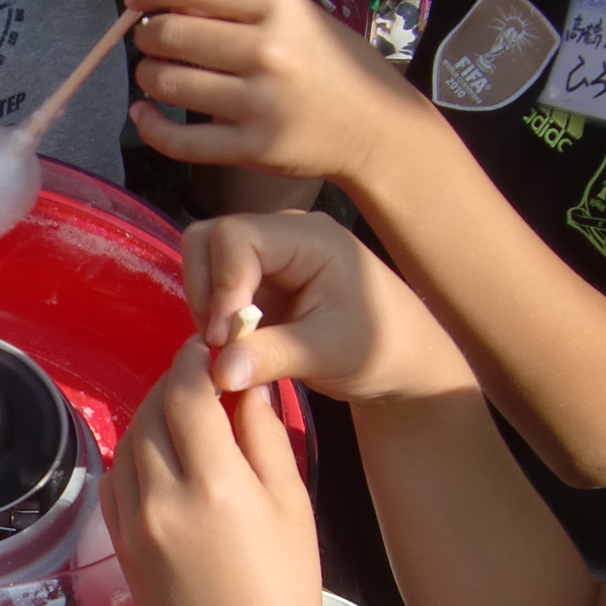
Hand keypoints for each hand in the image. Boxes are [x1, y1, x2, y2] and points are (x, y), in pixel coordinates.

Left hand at [101, 337, 323, 605]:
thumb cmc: (285, 585)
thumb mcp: (290, 502)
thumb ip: (262, 433)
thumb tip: (243, 379)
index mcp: (215, 485)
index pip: (187, 392)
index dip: (195, 359)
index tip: (212, 348)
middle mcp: (163, 498)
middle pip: (152, 409)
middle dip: (175, 382)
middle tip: (203, 377)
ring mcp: (132, 523)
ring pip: (130, 439)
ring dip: (154, 415)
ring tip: (188, 415)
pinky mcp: (118, 543)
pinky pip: (117, 477)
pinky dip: (137, 454)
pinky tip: (166, 459)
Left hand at [125, 0, 426, 182]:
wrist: (376, 129)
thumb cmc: (333, 67)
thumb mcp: (301, 17)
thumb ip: (245, 6)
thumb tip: (172, 1)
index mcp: (281, 5)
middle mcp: (269, 49)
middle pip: (172, 33)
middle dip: (146, 35)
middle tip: (147, 40)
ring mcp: (259, 102)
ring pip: (169, 82)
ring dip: (147, 76)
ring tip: (152, 75)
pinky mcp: (251, 148)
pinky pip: (180, 139)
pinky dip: (150, 126)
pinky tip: (144, 115)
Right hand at [183, 211, 476, 401]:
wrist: (402, 360)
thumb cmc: (380, 349)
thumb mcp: (329, 354)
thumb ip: (272, 357)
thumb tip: (218, 371)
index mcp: (309, 237)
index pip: (234, 237)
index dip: (219, 285)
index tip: (224, 337)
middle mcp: (284, 235)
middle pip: (208, 238)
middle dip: (204, 291)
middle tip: (219, 342)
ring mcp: (269, 255)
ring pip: (205, 260)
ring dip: (205, 304)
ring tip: (228, 346)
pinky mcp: (259, 280)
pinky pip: (215, 286)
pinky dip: (213, 315)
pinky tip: (235, 346)